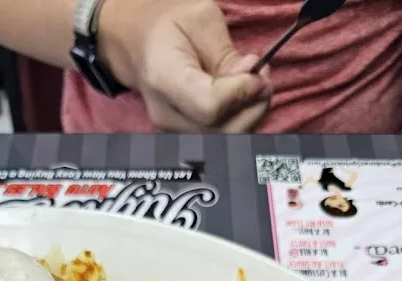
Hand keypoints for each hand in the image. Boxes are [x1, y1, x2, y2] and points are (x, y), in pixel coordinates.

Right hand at [98, 0, 271, 131]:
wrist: (138, 42)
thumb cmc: (168, 26)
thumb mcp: (200, 20)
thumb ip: (227, 54)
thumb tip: (252, 80)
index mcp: (163, 78)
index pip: (210, 107)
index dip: (241, 93)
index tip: (256, 72)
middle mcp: (166, 114)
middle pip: (222, 131)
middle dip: (253, 106)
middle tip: (262, 77)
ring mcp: (174, 131)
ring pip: (226, 139)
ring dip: (250, 114)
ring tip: (253, 83)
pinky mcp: (186, 136)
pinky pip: (222, 136)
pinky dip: (241, 118)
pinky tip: (242, 96)